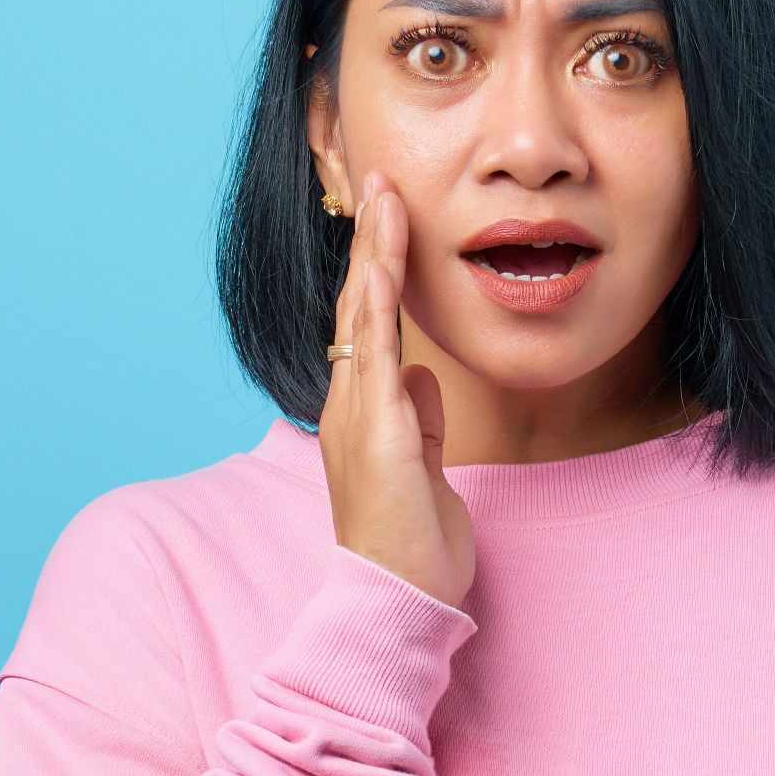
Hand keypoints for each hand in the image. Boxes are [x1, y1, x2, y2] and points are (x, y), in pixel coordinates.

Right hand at [320, 169, 476, 609]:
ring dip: (373, 254)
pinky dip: (374, 310)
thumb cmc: (411, 539)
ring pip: (361, 318)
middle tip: (377, 178)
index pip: (367, 319)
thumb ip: (421, 417)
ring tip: (381, 197)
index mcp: (361, 408)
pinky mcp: (378, 435)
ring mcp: (358, 417)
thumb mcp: (425, 464)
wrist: (397, 597)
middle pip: (356, 304)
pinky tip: (379, 269)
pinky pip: (374, 360)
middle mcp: (349, 403)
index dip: (377, 262)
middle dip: (369, 239)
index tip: (388, 210)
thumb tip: (425, 377)